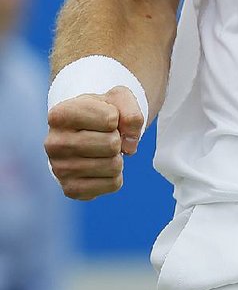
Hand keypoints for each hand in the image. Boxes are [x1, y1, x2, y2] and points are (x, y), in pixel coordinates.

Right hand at [44, 86, 143, 200]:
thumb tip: (129, 147)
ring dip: (117, 157)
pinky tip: (101, 166)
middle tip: (106, 136)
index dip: (116, 117)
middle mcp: (53, 143)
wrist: (86, 133)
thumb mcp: (118, 99)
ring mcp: (60, 169)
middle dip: (118, 139)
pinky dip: (116, 175)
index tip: (105, 117)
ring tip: (103, 151)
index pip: (110, 119)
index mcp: (60, 114)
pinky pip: (113, 184)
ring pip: (113, 165)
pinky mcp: (71, 189)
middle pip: (111, 144)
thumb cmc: (101, 112)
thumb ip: (131, 114)